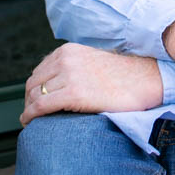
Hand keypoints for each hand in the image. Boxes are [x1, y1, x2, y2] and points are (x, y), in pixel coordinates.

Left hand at [20, 42, 162, 126]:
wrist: (145, 80)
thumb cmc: (123, 76)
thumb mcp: (93, 61)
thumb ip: (74, 67)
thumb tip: (57, 83)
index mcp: (69, 50)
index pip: (39, 71)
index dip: (34, 89)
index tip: (35, 101)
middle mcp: (66, 59)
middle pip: (33, 83)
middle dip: (29, 100)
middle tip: (32, 115)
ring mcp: (69, 75)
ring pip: (33, 95)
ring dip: (29, 110)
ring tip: (32, 121)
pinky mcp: (73, 93)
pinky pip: (40, 106)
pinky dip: (30, 116)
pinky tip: (30, 123)